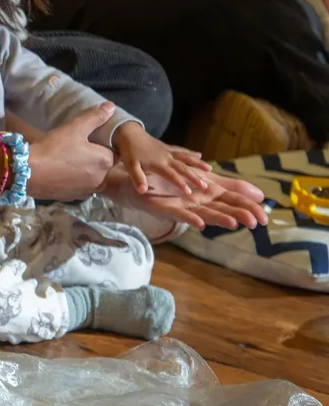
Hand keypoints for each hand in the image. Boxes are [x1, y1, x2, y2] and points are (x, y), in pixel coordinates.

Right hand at [23, 102, 116, 200]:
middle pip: (105, 166)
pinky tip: (61, 172)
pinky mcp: (73, 197)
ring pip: (93, 178)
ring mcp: (87, 191)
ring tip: (68, 160)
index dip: (104, 145)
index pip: (115, 152)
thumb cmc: (53, 148)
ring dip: (86, 171)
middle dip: (96, 158)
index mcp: (105, 161)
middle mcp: (101, 179)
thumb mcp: (74, 128)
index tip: (91, 141)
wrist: (27, 173)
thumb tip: (111, 106)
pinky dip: (75, 180)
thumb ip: (95, 117)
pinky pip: (80, 186)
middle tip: (77, 149)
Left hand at [105, 163, 267, 230]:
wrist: (140, 181)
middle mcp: (200, 204)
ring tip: (233, 223)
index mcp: (210, 195)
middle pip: (223, 209)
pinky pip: (179, 215)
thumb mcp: (207, 181)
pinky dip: (190, 218)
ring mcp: (184, 208)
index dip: (249, 207)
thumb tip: (259, 194)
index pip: (234, 200)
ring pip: (205, 214)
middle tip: (255, 223)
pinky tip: (200, 223)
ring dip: (218, 218)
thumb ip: (231, 187)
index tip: (265, 217)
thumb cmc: (174, 184)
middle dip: (239, 215)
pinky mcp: (166, 210)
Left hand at [111, 121, 210, 194]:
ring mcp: (168, 151)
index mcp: (158, 164)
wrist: (129, 133)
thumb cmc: (129, 152)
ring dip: (198, 163)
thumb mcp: (130, 166)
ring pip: (186, 157)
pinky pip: (182, 150)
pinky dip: (191, 153)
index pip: (172, 175)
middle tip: (206, 186)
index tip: (190, 193)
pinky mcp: (167, 147)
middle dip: (195, 177)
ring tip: (210, 169)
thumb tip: (142, 191)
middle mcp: (166, 157)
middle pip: (183, 168)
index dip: (181, 184)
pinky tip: (199, 154)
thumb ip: (137, 178)